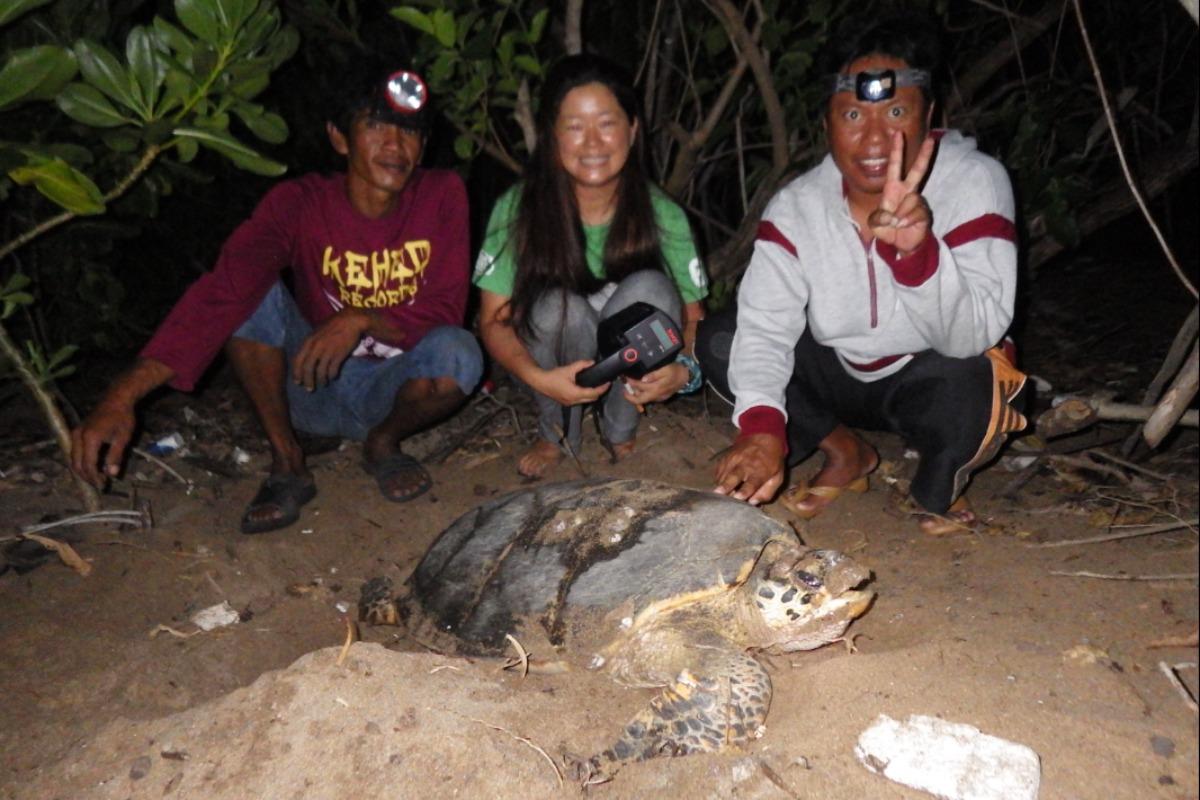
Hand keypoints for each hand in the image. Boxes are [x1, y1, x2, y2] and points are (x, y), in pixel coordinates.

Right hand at [71, 398, 135, 486]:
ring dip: (83, 470)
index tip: (104, 486)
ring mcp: (75, 433)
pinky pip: (74, 451)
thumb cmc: (123, 418)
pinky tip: (93, 466)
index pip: (88, 465)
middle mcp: (78, 436)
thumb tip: (112, 474)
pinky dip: (81, 461)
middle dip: (87, 477)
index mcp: (90, 439)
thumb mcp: (123, 438)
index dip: (95, 478)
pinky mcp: (76, 432)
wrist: (116, 399)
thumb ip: (116, 456)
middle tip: (100, 485)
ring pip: (73, 458)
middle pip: (77, 464)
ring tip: (97, 478)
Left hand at [293, 308, 370, 389]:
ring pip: (320, 371)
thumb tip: (306, 357)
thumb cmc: (334, 326)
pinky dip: (332, 376)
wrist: (351, 320)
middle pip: (307, 368)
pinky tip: (333, 377)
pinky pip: (332, 370)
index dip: (297, 373)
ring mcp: (327, 351)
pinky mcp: (339, 354)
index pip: (297, 360)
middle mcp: (316, 347)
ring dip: (321, 380)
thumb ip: (311, 344)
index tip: (298, 382)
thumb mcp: (317, 332)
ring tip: (323, 384)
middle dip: (307, 380)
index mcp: (309, 341)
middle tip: (309, 389)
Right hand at [535, 360, 609, 406]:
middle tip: (604, 384)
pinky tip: (586, 389)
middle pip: (592, 399)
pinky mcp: (566, 402)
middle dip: (599, 392)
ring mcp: (570, 403)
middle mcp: (574, 401)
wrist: (541, 382)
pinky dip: (585, 396)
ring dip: (592, 395)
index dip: (602, 388)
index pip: (593, 393)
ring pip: (586, 401)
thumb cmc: (553, 376)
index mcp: (575, 393)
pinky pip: (580, 401)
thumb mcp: (568, 369)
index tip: (608, 383)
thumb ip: (581, 365)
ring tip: (596, 386)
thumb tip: (592, 362)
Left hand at [622, 362, 687, 409]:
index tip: (626, 378)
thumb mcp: (665, 369)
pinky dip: (644, 397)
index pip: (640, 388)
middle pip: (640, 400)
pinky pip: (650, 399)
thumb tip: (643, 379)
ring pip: (644, 400)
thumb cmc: (675, 370)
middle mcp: (656, 395)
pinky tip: (640, 392)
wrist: (685, 376)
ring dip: (636, 397)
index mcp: (656, 388)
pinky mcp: (661, 398)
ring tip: (630, 390)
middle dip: (630, 397)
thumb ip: (654, 374)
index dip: (631, 383)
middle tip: (624, 391)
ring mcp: (659, 398)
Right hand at [713, 433, 784, 504]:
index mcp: (759, 471)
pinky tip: (723, 485)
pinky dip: (719, 481)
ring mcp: (732, 460)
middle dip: (725, 486)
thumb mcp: (777, 477)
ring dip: (720, 487)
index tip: (737, 498)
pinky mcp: (724, 458)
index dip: (744, 492)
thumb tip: (752, 503)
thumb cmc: (771, 460)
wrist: (762, 436)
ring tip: (721, 496)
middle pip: (732, 477)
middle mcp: (744, 465)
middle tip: (718, 494)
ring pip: (722, 476)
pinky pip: (718, 472)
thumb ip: (767, 492)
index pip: (751, 483)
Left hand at [867, 131, 935, 254]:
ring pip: (911, 200)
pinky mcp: (924, 212)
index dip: (896, 151)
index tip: (898, 134)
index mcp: (893, 189)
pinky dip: (907, 221)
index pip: (894, 167)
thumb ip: (878, 219)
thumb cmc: (888, 229)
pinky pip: (916, 212)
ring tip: (897, 223)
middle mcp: (907, 191)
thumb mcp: (875, 224)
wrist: (901, 243)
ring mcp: (917, 201)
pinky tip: (905, 226)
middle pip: (918, 170)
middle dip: (924, 155)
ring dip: (900, 214)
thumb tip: (892, 215)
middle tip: (931, 139)